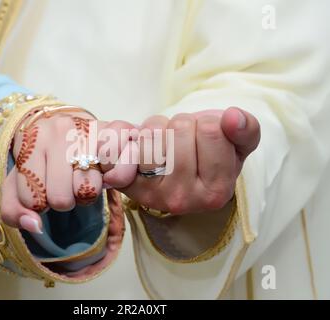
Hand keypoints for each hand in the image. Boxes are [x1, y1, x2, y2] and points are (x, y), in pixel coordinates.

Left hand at [0, 111, 136, 232]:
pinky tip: (106, 171)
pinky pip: (121, 167)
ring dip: (89, 192)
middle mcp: (59, 129)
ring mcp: (89, 127)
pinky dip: (117, 178)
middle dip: (65, 200)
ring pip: (90, 190)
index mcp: (30, 140)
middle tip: (66, 184)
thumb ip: (14, 210)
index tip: (44, 187)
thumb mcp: (18, 184)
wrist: (68, 131)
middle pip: (62, 199)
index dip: (39, 204)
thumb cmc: (43, 162)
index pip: (32, 201)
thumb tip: (34, 225)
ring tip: (84, 176)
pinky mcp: (116, 129)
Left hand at [106, 107, 259, 214]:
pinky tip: (143, 148)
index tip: (206, 139)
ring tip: (165, 143)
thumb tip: (233, 117)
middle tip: (183, 140)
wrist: (174, 173)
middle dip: (182, 124)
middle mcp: (183, 200)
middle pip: (180, 128)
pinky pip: (126, 143)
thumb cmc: (208, 155)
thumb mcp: (236, 144)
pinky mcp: (127, 184)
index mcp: (216, 192)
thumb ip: (246, 130)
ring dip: (158, 127)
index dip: (208, 123)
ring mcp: (152, 194)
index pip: (211, 129)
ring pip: (153, 132)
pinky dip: (133, 135)